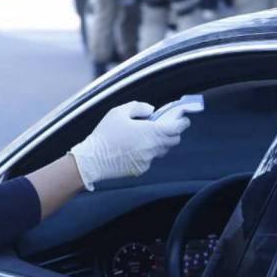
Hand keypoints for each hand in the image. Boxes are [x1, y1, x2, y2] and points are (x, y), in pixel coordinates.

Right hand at [69, 101, 190, 190]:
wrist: (93, 159)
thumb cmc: (105, 134)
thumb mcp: (118, 112)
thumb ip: (139, 107)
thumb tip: (151, 110)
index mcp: (150, 132)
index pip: (176, 128)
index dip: (182, 122)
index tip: (183, 119)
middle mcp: (153, 147)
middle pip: (173, 140)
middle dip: (172, 132)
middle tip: (162, 126)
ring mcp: (147, 160)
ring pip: (161, 150)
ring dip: (158, 143)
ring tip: (142, 137)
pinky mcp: (140, 169)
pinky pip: (149, 159)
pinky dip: (146, 153)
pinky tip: (131, 149)